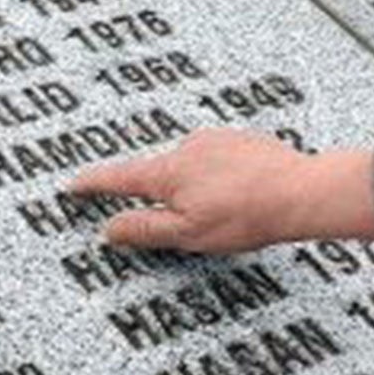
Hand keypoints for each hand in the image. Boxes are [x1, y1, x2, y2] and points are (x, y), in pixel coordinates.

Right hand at [66, 127, 373, 252]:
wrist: (300, 192)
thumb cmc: (245, 215)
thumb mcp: (187, 234)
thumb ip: (144, 229)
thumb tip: (109, 229)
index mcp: (169, 172)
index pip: (119, 178)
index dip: (93, 184)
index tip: (73, 185)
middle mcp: (188, 147)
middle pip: (160, 174)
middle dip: (166, 197)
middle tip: (196, 222)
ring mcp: (217, 139)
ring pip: (192, 167)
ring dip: (199, 187)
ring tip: (230, 214)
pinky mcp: (242, 139)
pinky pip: (219, 159)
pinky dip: (222, 178)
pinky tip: (243, 196)